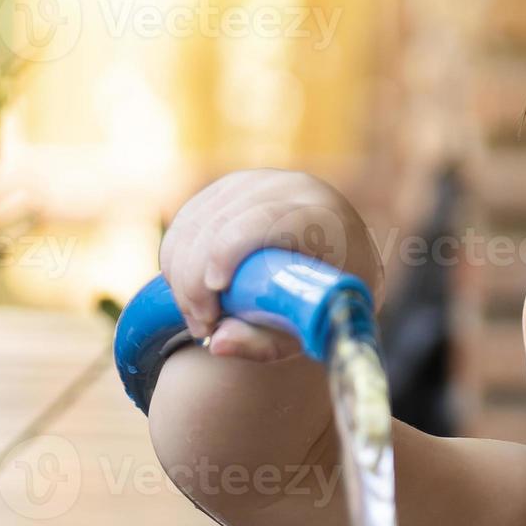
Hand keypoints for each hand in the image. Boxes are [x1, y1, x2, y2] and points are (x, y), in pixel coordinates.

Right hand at [157, 169, 382, 362]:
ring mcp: (258, 182)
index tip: (215, 295)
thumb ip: (268, 340)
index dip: (227, 253)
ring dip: (181, 274)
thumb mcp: (311, 326)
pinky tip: (188, 290)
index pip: (262, 222)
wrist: (348, 255)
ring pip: (194, 223)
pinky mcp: (234, 186)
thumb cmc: (332, 296)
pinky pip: (187, 219)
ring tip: (199, 316)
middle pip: (219, 225)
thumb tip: (218, 344)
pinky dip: (177, 257)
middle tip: (203, 326)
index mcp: (322, 216)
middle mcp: (290, 189)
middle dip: (195, 280)